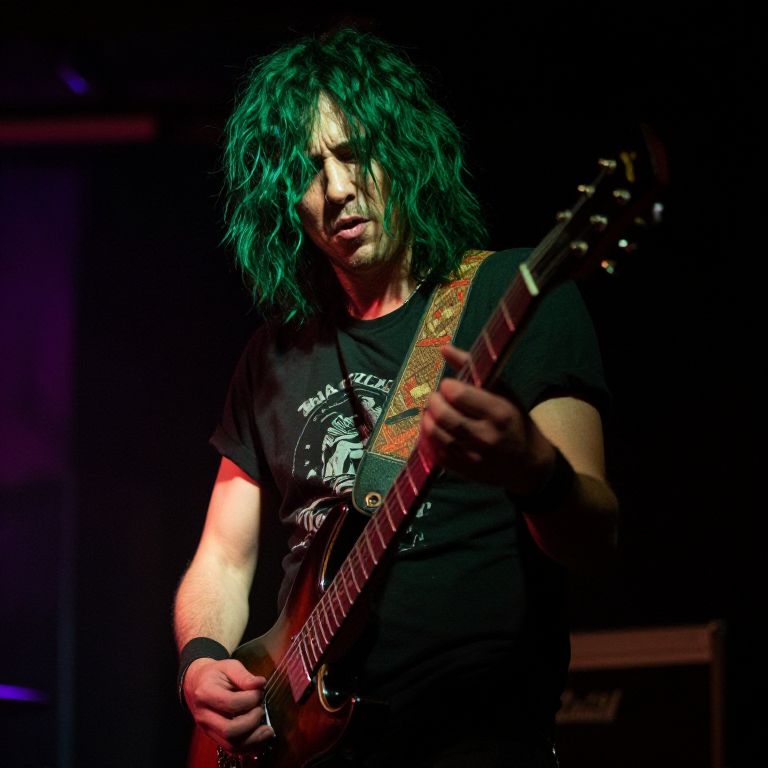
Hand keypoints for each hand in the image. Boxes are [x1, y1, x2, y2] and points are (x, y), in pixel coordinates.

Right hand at [183, 658, 274, 752]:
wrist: (196, 684)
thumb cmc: (216, 674)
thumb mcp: (229, 666)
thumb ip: (244, 675)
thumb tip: (261, 683)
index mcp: (205, 693)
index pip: (231, 703)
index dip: (250, 698)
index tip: (260, 691)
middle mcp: (204, 716)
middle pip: (229, 730)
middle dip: (252, 721)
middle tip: (260, 708)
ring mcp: (208, 730)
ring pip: (231, 745)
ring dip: (254, 739)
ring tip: (267, 728)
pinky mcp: (214, 738)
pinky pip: (232, 749)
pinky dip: (250, 746)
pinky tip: (261, 736)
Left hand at [419, 344, 555, 492]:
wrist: (527, 464)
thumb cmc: (514, 421)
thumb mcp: (502, 391)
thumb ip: (471, 367)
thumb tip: (443, 347)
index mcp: (499, 412)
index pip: (457, 393)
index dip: (447, 386)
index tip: (450, 385)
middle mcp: (485, 436)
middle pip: (442, 415)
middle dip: (433, 401)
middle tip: (436, 398)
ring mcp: (472, 457)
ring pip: (434, 434)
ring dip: (427, 418)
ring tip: (433, 412)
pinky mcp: (462, 471)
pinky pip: (433, 452)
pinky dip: (427, 438)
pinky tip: (433, 429)